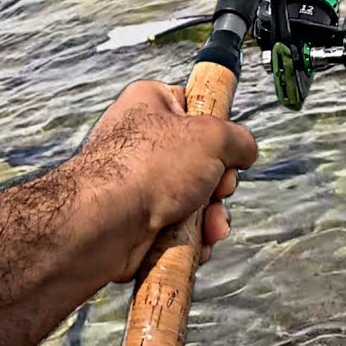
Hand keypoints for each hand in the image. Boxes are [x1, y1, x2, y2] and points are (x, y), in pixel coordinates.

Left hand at [72, 80, 256, 280]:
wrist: (101, 226)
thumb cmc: (146, 170)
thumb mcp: (214, 136)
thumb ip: (240, 139)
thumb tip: (244, 152)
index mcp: (150, 104)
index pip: (196, 106)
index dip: (218, 129)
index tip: (225, 147)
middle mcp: (141, 141)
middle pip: (204, 160)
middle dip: (219, 185)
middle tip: (217, 190)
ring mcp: (139, 183)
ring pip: (195, 198)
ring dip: (210, 216)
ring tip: (207, 226)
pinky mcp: (137, 220)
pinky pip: (180, 226)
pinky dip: (192, 237)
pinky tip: (194, 241)